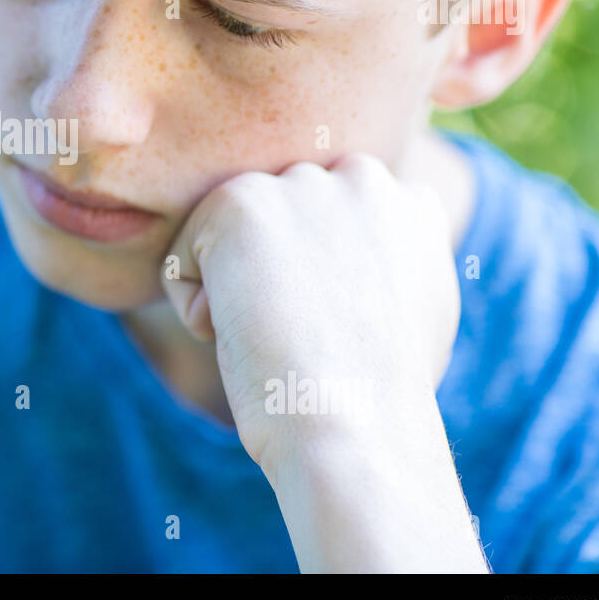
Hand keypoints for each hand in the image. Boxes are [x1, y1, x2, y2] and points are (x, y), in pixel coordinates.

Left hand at [161, 152, 459, 474]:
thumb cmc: (383, 401)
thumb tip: (356, 273)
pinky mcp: (239, 202)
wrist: (355, 424)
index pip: (327, 228)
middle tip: (306, 340)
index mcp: (408, 202)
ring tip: (278, 340)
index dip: (315, 290)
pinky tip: (245, 337)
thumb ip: (387, 269)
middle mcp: (359, 175)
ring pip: (227, 246)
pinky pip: (182, 263)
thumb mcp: (416, 318)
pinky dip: (198, 314)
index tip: (333, 334)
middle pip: (274, 232)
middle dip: (274, 285)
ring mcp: (299, 184)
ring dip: (236, 298)